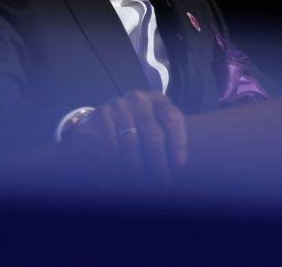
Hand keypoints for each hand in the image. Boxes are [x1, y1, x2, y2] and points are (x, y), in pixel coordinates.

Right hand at [66, 91, 186, 181]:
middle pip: (153, 134)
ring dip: (138, 166)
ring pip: (132, 142)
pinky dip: (117, 161)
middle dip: (159, 162)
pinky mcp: (101, 114)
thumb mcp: (156, 121)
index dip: (178, 143)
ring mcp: (119, 105)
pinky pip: (112, 143)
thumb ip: (168, 136)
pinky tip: (121, 172)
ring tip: (142, 182)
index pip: (172, 118)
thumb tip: (180, 168)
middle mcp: (139, 99)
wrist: (108, 113)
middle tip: (162, 181)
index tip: (180, 166)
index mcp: (158, 99)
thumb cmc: (139, 123)